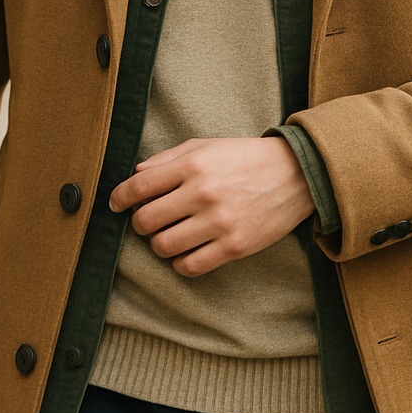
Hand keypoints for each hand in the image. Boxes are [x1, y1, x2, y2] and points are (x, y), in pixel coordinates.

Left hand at [110, 136, 313, 276]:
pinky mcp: (234, 247)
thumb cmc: (246, 158)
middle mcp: (203, 194)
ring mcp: (219, 223)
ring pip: (163, 247)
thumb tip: (135, 174)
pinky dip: (180, 262)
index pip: (139, 187)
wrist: (296, 174)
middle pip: (146, 221)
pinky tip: (186, 251)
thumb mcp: (206, 146)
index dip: (119, 197)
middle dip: (140, 222)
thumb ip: (168, 159)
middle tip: (150, 219)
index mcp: (193, 165)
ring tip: (170, 234)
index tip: (115, 204)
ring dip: (159, 243)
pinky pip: (190, 266)